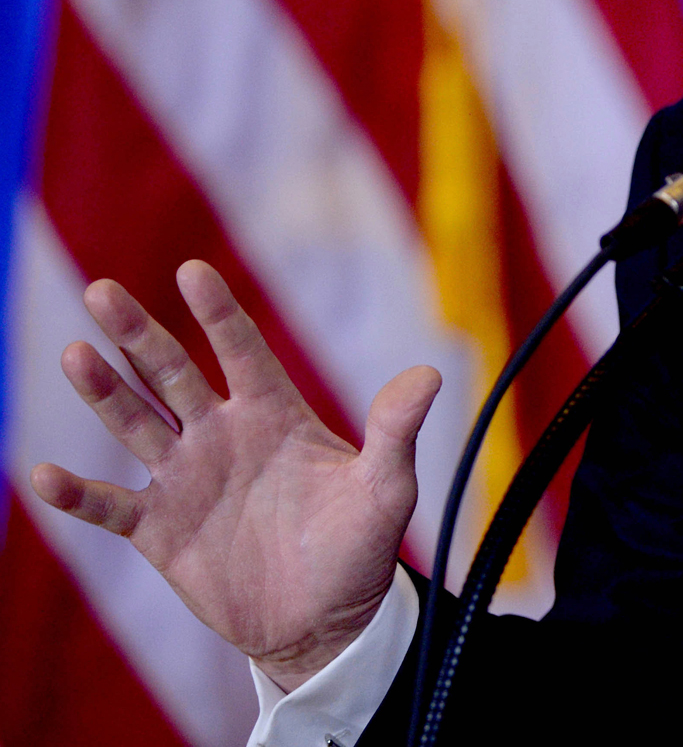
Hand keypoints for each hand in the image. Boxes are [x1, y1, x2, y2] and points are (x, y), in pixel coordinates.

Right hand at [29, 261, 440, 691]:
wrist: (325, 620)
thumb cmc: (360, 547)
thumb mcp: (385, 489)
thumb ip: (395, 432)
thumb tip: (429, 375)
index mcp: (274, 415)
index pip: (242, 351)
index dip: (218, 313)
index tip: (192, 271)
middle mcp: (222, 436)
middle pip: (172, 374)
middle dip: (137, 334)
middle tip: (100, 291)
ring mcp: (186, 479)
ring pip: (135, 425)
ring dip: (104, 393)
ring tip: (74, 354)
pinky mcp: (160, 529)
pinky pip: (111, 506)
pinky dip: (77, 494)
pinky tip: (42, 474)